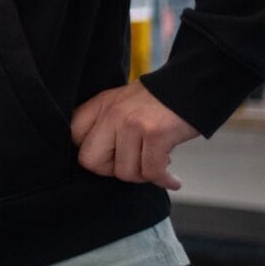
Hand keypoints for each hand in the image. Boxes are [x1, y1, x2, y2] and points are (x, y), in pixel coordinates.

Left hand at [71, 82, 195, 190]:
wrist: (190, 85)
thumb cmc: (157, 102)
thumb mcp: (120, 103)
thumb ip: (105, 125)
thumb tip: (100, 160)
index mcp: (99, 105)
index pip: (74, 137)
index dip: (92, 154)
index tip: (111, 158)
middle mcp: (111, 114)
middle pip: (91, 161)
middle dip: (113, 170)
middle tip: (132, 166)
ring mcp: (131, 124)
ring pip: (125, 172)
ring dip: (144, 175)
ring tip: (157, 165)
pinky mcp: (155, 134)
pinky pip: (152, 172)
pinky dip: (164, 180)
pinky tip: (172, 179)